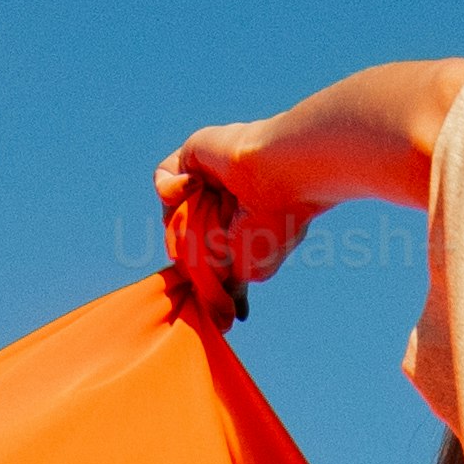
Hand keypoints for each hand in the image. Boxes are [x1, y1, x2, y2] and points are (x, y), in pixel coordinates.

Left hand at [154, 62, 463, 311]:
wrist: (299, 165)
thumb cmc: (291, 216)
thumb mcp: (257, 263)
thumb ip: (235, 282)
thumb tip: (229, 313)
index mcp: (238, 220)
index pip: (205, 256)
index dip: (208, 282)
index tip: (231, 315)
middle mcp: (221, 197)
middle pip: (186, 243)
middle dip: (205, 264)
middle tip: (232, 269)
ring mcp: (207, 173)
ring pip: (174, 219)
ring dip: (202, 232)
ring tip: (231, 221)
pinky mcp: (196, 149)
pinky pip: (164, 180)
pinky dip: (177, 194)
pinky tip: (208, 190)